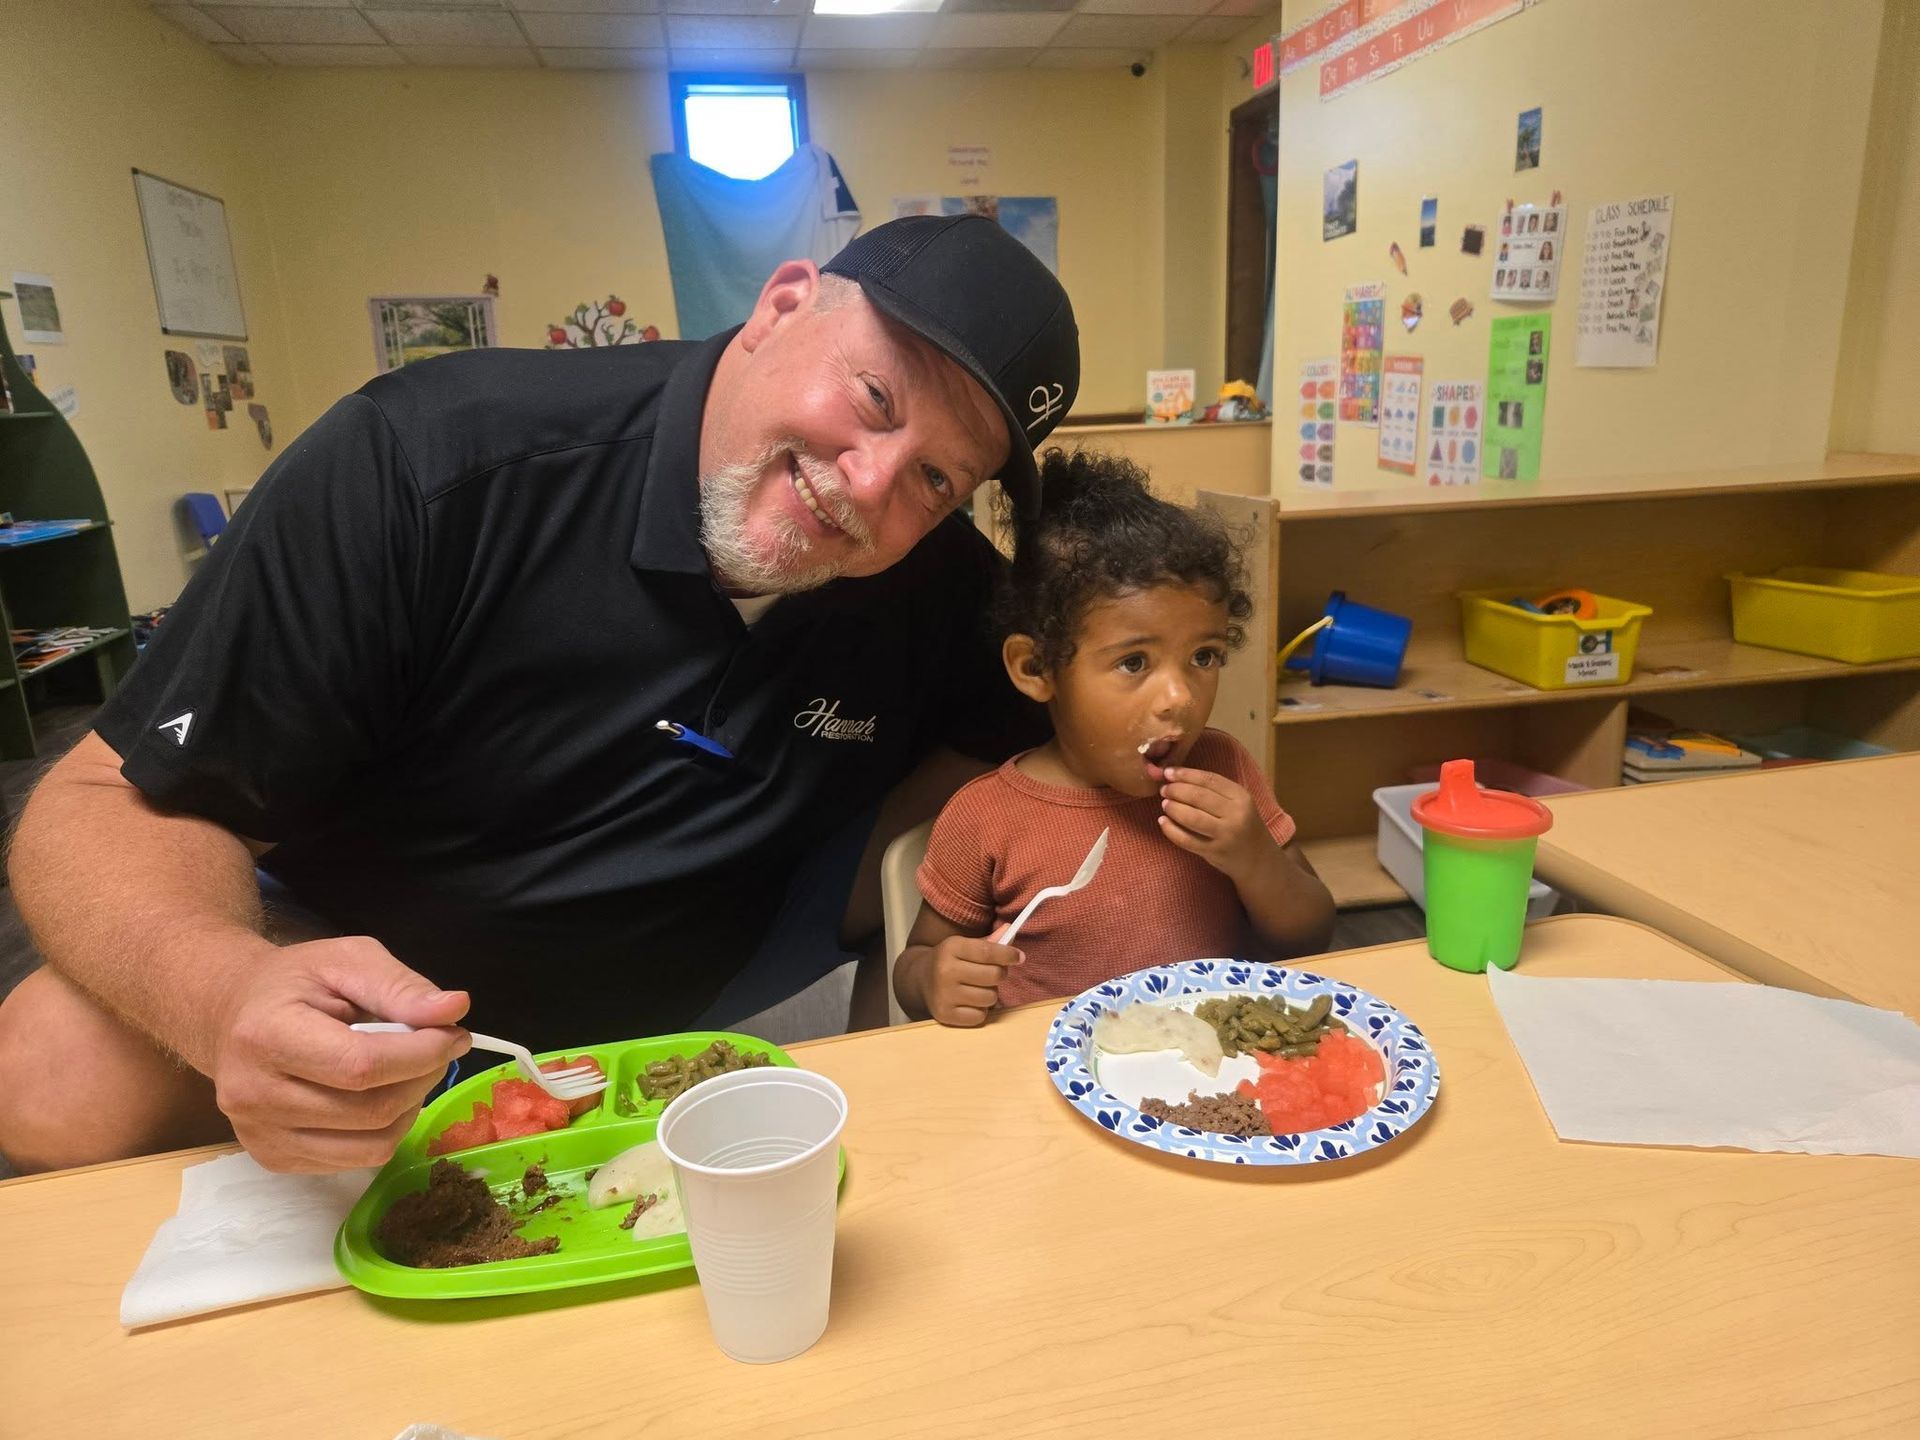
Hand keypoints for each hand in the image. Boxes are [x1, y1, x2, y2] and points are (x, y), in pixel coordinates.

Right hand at [204, 935, 470, 1172]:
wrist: (230, 1017)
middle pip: (371, 1111)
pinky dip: (384, 1131)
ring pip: (370, 1146)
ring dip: (410, 1109)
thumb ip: (400, 987)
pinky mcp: (273, 1160)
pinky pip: (354, 1161)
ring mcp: (260, 1135)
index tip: (455, 1034)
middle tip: (439, 1049)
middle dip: (423, 1078)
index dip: (421, 1055)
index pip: (361, 1067)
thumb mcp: (348, 961)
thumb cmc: (294, 983)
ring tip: (410, 1072)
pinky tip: (379, 1096)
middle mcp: (253, 1095)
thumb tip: (455, 1009)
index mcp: (266, 1036)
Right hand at [918, 934, 1023, 1027]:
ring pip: (990, 998)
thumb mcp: (964, 945)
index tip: (1018, 957)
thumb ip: (989, 942)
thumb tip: (1009, 931)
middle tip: (994, 973)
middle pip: (994, 975)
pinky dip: (980, 1011)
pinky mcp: (945, 1014)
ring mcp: (944, 994)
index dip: (1008, 954)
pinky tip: (970, 1002)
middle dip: (1000, 974)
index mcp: (951, 948)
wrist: (918, 979)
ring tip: (979, 988)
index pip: (989, 951)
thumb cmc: (949, 961)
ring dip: (990, 994)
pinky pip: (980, 1016)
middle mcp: (945, 970)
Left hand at [1157, 766, 1275, 883]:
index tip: (1168, 772)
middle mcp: (1236, 814)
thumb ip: (1215, 791)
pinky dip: (1171, 830)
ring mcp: (1226, 835)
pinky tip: (1163, 822)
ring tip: (1164, 804)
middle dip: (1176, 790)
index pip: (1209, 780)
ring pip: (1192, 817)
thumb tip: (1178, 776)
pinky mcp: (1215, 852)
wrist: (1259, 859)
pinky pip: (1187, 840)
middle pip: (1199, 797)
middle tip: (1164, 789)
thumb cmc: (1244, 826)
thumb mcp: (1238, 804)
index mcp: (1241, 797)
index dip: (1186, 774)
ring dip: (1173, 808)